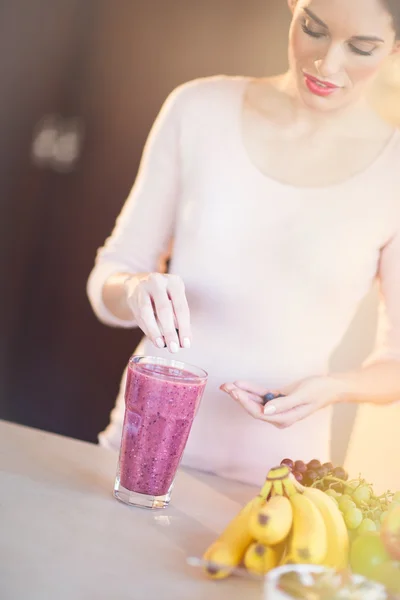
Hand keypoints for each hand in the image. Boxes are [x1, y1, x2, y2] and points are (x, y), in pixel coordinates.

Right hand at [124, 273, 190, 352]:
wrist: (139, 282)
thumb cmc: (164, 295)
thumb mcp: (175, 298)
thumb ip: (179, 317)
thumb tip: (184, 342)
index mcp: (174, 282)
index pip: (181, 307)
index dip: (184, 327)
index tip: (186, 344)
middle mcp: (158, 282)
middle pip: (164, 310)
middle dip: (169, 332)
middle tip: (174, 349)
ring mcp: (143, 288)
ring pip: (147, 313)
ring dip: (155, 332)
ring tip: (161, 345)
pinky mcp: (132, 297)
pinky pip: (139, 317)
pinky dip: (147, 330)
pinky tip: (154, 339)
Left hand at [220, 375, 346, 427]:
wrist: (330, 387)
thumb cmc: (318, 391)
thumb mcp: (301, 396)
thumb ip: (283, 404)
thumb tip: (266, 410)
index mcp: (284, 419)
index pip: (259, 413)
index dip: (245, 403)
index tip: (235, 392)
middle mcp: (278, 416)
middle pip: (253, 408)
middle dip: (239, 398)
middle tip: (225, 387)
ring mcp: (277, 408)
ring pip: (255, 401)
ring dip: (242, 393)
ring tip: (227, 385)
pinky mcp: (278, 400)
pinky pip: (261, 395)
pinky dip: (251, 389)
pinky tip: (241, 384)